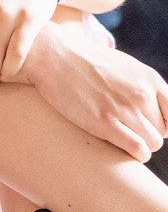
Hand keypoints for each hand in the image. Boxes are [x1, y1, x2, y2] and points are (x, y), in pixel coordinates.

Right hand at [22, 23, 167, 161]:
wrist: (54, 57)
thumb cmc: (85, 62)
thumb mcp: (125, 67)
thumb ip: (144, 86)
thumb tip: (154, 108)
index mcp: (150, 79)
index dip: (162, 124)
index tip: (147, 125)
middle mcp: (142, 94)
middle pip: (162, 131)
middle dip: (147, 133)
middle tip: (126, 129)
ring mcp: (124, 109)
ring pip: (152, 143)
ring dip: (141, 145)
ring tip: (122, 137)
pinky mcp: (104, 123)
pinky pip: (137, 149)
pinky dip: (136, 154)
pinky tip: (125, 149)